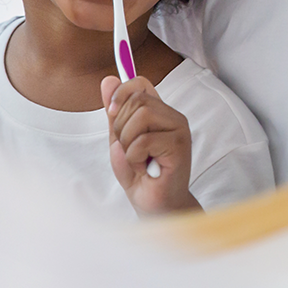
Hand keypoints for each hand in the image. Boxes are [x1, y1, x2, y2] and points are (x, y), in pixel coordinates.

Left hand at [100, 76, 201, 216]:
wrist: (155, 207)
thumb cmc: (139, 176)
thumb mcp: (120, 140)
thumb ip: (115, 113)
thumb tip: (108, 80)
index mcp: (159, 112)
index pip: (140, 83)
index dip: (121, 93)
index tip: (111, 112)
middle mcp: (172, 116)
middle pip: (137, 99)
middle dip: (121, 127)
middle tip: (128, 149)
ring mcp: (179, 129)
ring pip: (140, 116)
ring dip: (128, 143)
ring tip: (137, 159)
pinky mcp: (180, 145)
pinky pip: (144, 141)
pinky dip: (134, 157)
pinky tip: (144, 168)